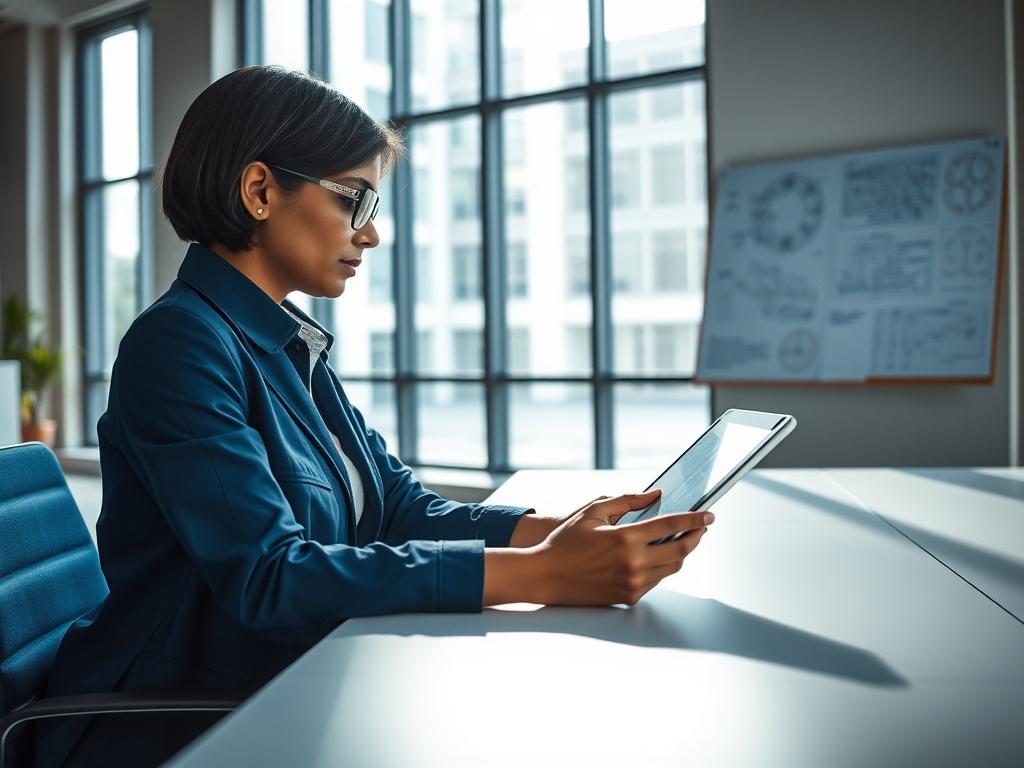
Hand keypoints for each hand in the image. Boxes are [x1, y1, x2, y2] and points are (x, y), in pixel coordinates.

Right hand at [531, 489, 712, 606]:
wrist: (544, 576)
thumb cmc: (565, 541)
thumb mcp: (593, 511)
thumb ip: (627, 500)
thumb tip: (655, 495)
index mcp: (624, 539)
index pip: (671, 526)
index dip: (694, 519)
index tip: (708, 515)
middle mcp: (633, 563)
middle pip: (680, 550)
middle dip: (696, 537)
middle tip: (702, 528)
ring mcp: (632, 583)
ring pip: (671, 567)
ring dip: (681, 552)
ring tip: (682, 539)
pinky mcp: (628, 597)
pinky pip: (656, 580)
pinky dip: (662, 566)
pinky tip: (659, 555)